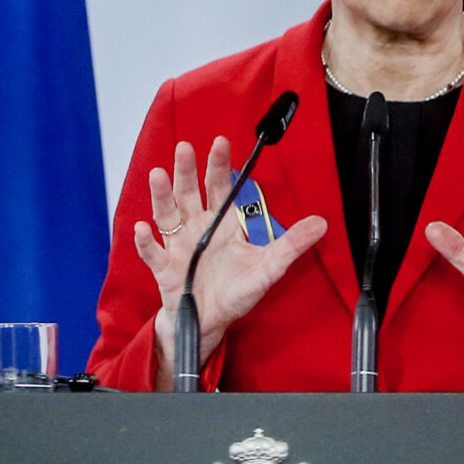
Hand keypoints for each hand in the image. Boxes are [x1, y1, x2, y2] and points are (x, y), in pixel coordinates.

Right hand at [134, 137, 326, 381]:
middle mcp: (197, 228)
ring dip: (161, 195)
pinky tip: (142, 228)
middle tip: (186, 148)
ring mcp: (178, 247)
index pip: (219, 187)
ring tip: (158, 175)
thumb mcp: (269, 267)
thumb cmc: (236, 292)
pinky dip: (144, 241)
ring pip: (167, 215)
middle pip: (189, 193)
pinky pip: (152, 253)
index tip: (220, 142)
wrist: (210, 321)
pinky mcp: (164, 269)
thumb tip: (321, 223)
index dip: (219, 165)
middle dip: (187, 170)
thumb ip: (292, 244)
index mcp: (222, 224)